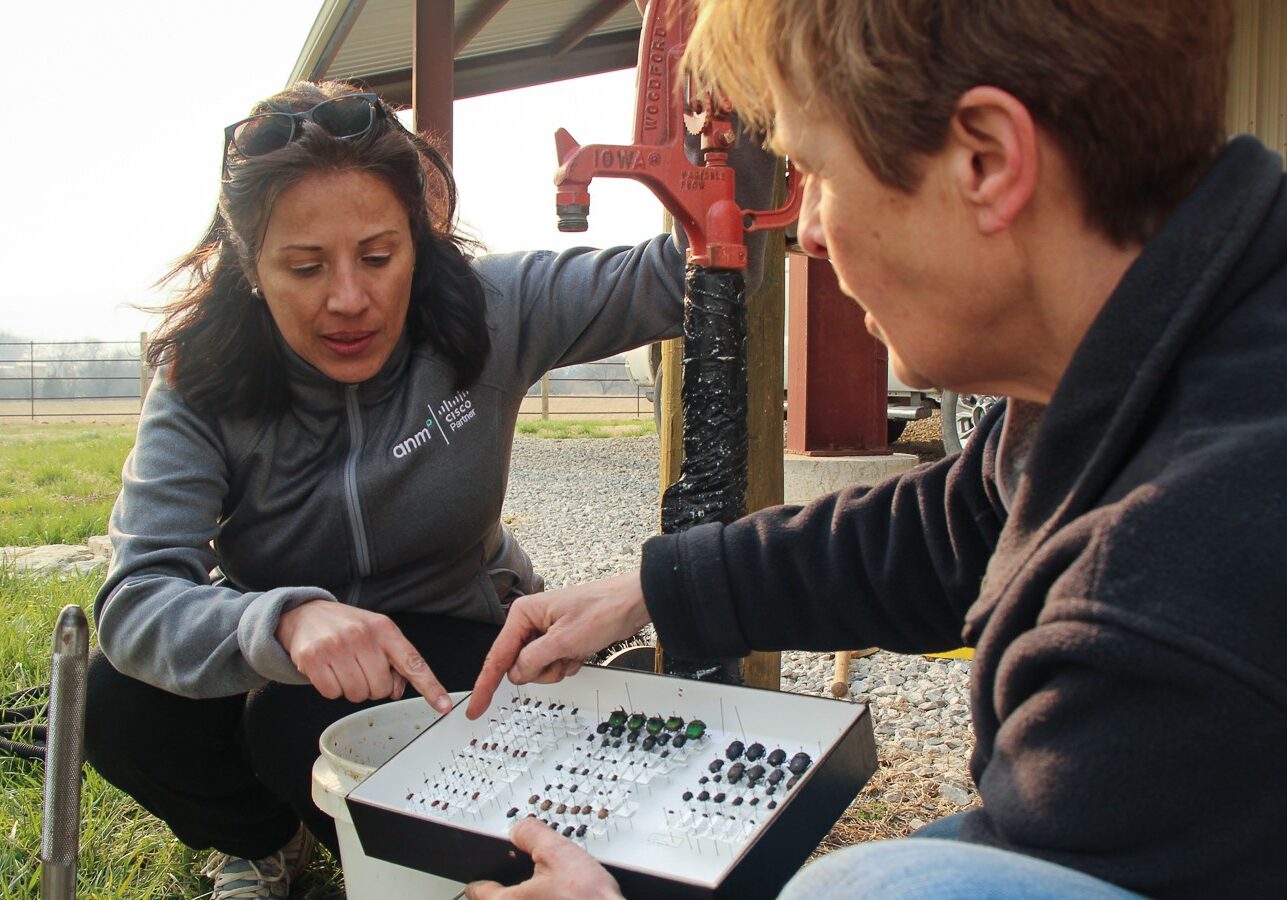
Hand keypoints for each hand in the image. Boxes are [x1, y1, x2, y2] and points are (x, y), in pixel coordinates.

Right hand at [276, 600, 450, 711]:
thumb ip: (394, 662)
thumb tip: (397, 692)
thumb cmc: (348, 627)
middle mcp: (362, 635)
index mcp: (385, 629)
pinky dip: (332, 689)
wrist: (306, 614)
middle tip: (360, 668)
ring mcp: (336, 646)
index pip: (413, 663)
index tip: (444, 706)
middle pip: (381, 689)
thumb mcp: (377, 635)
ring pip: (358, 695)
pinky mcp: (313, 658)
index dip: (430, 687)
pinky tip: (329, 670)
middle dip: (373, 686)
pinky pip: (332, 694)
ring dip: (352, 689)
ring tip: (344, 667)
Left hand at [465, 817, 622, 899]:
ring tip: (555, 890)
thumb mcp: (559, 853)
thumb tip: (519, 830)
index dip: (486, 873)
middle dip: (511, 888)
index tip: (492, 871)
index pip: (477, 889)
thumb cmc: (589, 899)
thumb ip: (531, 834)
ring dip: (530, 897)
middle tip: (533, 878)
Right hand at [466, 572, 651, 719]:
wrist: (632, 604)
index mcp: (523, 615)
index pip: (497, 656)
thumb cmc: (602, 610)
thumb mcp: (564, 641)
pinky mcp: (560, 641)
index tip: (475, 707)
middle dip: (542, 670)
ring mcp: (545, 633)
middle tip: (563, 656)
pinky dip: (568, 664)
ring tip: (575, 650)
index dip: (485, 685)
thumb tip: (515, 675)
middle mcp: (530, 622)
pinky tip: (581, 651)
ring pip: (537, 670)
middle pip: (519, 666)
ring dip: (558, 668)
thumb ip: (533, 661)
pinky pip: (554, 666)